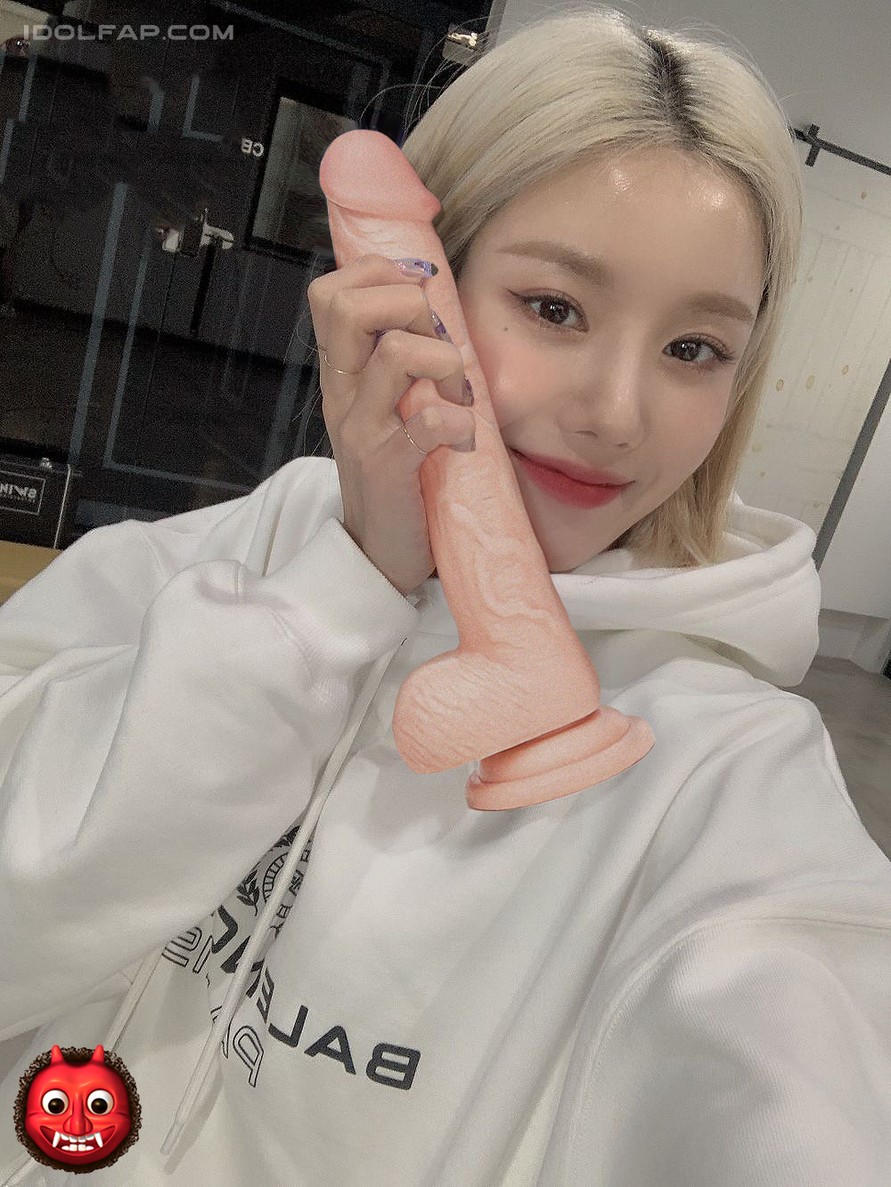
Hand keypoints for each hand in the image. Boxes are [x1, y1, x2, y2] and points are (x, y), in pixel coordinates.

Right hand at [307, 255, 474, 594]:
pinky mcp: (388, 468)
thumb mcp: (385, 409)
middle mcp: (342, 395)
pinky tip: (464, 441)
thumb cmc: (397, 477)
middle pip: (346, 303)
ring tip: (458, 396)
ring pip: (393, 352)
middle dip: (406, 304)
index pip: (332, 291)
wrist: (378, 554)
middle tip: (436, 346)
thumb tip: (431, 309)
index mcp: (342, 375)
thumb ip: (396, 363)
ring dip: (443, 362)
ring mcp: (361, 430)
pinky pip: (427, 422)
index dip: (379, 276)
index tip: (420, 303)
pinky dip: (458, 423)